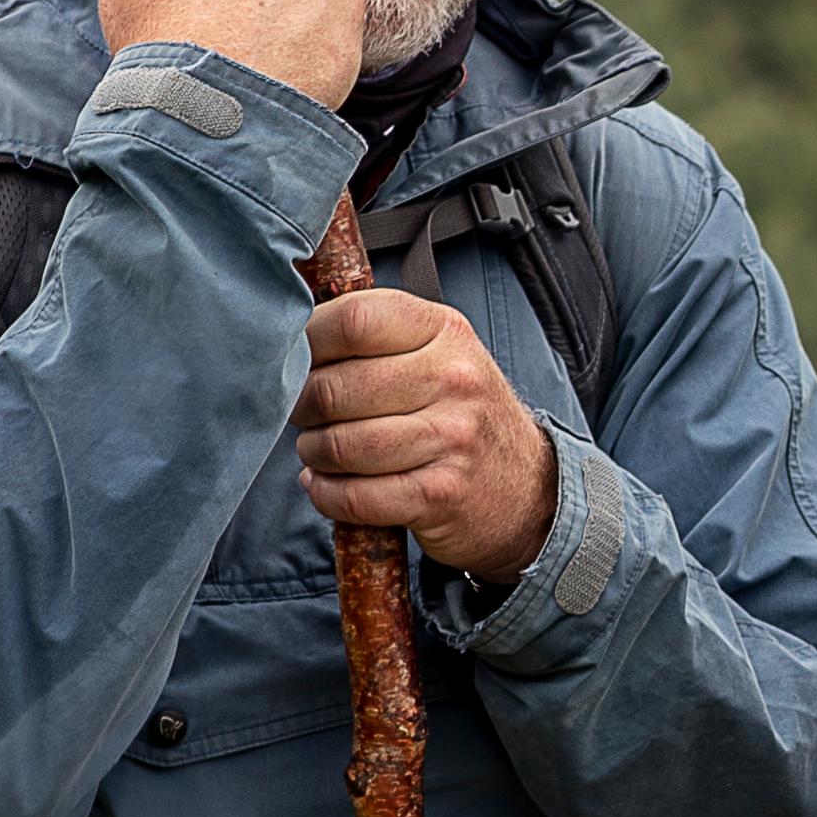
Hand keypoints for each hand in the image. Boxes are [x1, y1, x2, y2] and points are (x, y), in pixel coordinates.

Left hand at [298, 278, 563, 579]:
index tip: (299, 361)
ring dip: (314, 454)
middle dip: (303, 407)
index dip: (308, 342)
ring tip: (320, 452)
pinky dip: (327, 495)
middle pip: (337, 388)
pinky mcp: (441, 495)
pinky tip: (327, 485)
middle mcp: (455, 379)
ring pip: (341, 445)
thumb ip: (377, 335)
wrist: (529, 487)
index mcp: (446, 331)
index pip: (355, 320)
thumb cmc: (461, 414)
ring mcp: (452, 439)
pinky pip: (356, 496)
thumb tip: (287, 329)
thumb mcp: (439, 353)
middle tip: (307, 416)